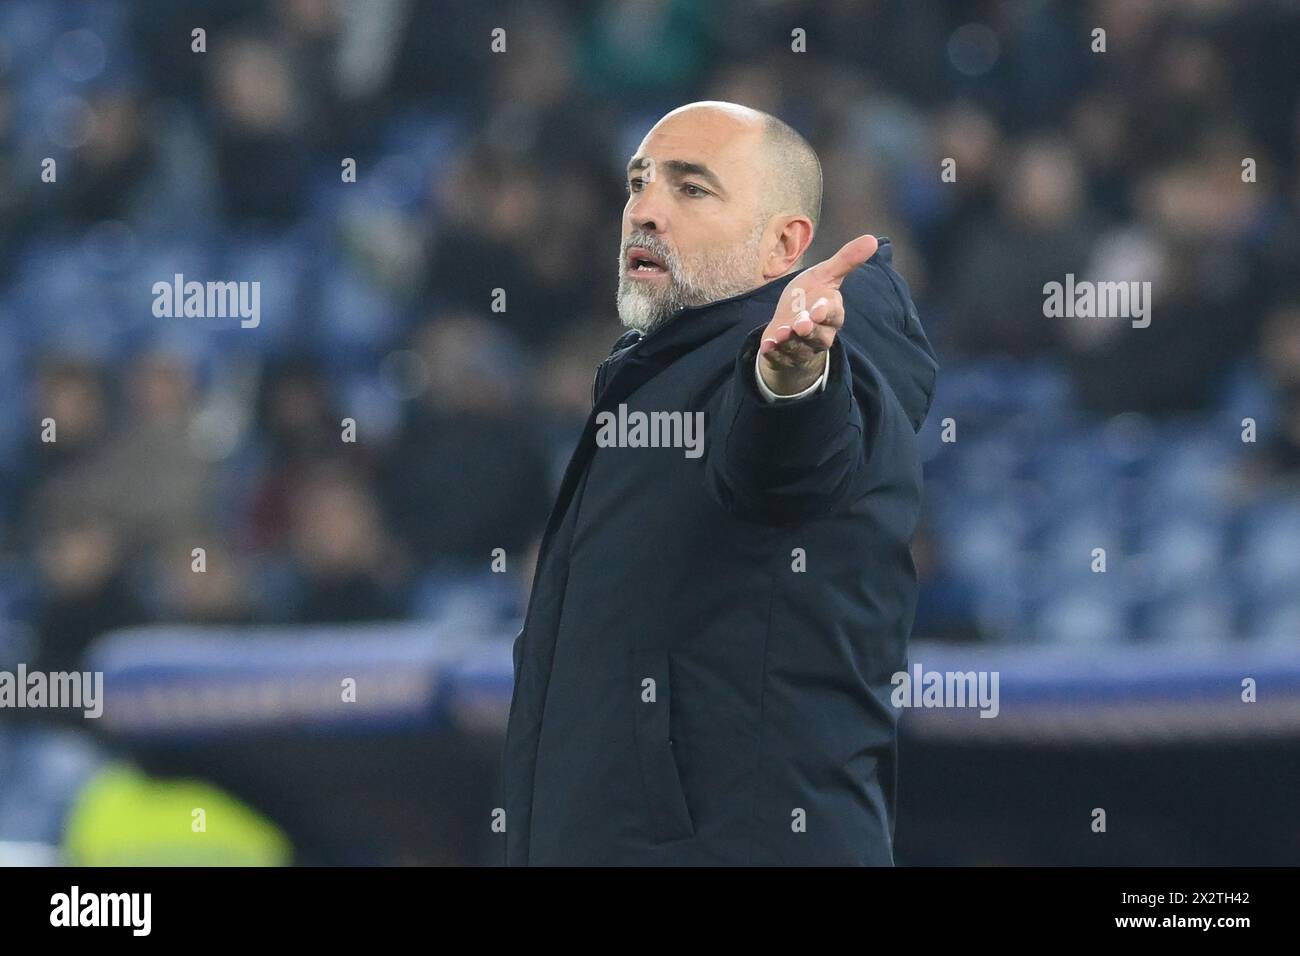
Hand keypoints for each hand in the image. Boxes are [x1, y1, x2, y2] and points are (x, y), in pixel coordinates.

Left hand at [757, 234, 877, 394]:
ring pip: (800, 347)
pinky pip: (781, 357)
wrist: (789, 324)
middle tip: (801, 325)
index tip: (818, 310)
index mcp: (832, 313)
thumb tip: (872, 239)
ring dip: (790, 341)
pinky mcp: (785, 356)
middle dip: (809, 330)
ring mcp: (803, 347)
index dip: (826, 312)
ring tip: (781, 333)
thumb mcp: (824, 276)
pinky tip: (767, 346)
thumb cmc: (808, 297)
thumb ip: (845, 261)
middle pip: (818, 335)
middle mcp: (821, 333)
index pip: (833, 313)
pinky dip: (774, 352)